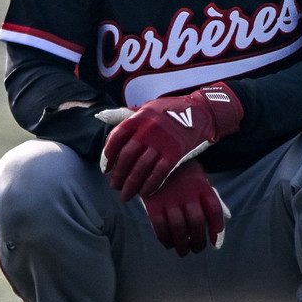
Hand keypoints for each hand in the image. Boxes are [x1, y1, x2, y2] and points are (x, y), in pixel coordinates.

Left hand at [98, 83, 243, 199]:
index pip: (116, 139)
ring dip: (131, 184)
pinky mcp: (175, 153)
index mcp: (138, 118)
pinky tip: (144, 193)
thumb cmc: (170, 111)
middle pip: (126, 157)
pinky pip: (158, 174)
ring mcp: (161, 142)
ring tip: (126, 194)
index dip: (108, 157)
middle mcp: (147, 129)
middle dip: (118, 175)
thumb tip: (101, 116)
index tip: (106, 169)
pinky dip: (149, 185)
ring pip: (140, 168)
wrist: (200, 111)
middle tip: (115, 187)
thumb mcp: (147, 107)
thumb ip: (126, 115)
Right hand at [141, 161, 229, 256]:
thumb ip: (207, 197)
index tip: (214, 242)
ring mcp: (169, 198)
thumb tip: (218, 224)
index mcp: (201, 186)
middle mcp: (187, 192)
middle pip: (197, 222)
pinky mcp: (153, 204)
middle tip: (196, 249)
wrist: (154, 159)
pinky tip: (168, 243)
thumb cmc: (181, 172)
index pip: (214, 211)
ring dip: (182, 244)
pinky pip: (160, 226)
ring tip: (183, 251)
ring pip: (179, 228)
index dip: (216, 229)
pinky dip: (165, 239)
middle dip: (198, 241)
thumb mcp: (198, 177)